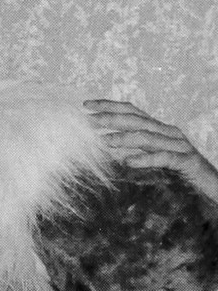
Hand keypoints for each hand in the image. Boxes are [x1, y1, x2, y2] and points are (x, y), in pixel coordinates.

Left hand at [84, 99, 217, 204]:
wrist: (211, 186)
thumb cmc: (179, 172)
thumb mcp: (152, 158)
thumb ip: (133, 149)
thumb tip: (105, 144)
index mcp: (158, 129)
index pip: (131, 111)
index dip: (109, 105)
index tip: (86, 105)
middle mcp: (168, 132)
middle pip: (137, 120)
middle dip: (111, 118)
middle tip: (89, 120)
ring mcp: (179, 146)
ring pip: (148, 137)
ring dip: (124, 138)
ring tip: (103, 141)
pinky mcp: (187, 162)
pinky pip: (164, 158)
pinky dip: (145, 159)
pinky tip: (128, 162)